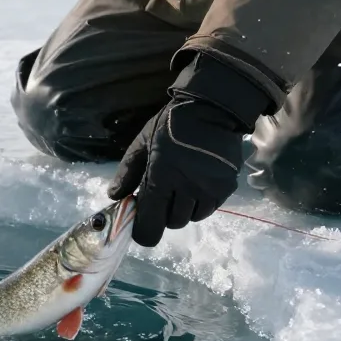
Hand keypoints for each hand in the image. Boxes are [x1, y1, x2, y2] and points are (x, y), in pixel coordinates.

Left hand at [107, 51, 275, 246]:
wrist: (211, 109)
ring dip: (183, 209)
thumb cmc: (171, 125)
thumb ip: (127, 172)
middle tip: (162, 195)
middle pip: (172, 223)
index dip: (143, 232)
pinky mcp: (226, 188)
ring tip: (181, 188)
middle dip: (163, 214)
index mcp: (162, 176)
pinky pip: (208, 209)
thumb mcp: (142, 142)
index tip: (141, 226)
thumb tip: (114, 197)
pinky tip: (197, 185)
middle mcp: (187, 188)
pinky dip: (200, 204)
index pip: (151, 224)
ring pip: (191, 218)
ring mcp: (208, 190)